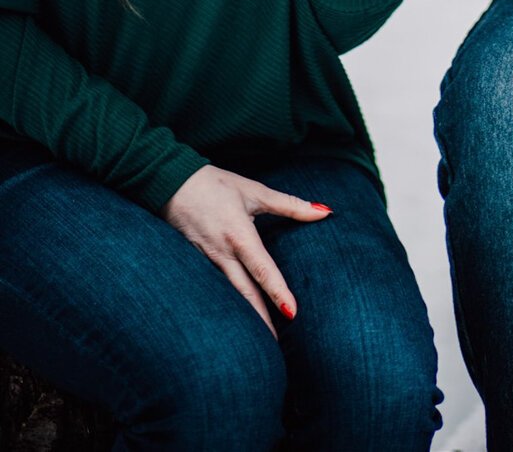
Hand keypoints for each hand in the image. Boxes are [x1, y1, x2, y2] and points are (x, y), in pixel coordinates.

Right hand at [161, 165, 331, 335]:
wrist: (169, 182)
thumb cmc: (216, 185)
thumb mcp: (254, 191)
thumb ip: (290, 205)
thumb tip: (324, 211)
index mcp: (239, 235)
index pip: (263, 270)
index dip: (277, 292)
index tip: (292, 313)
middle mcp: (222, 254)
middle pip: (244, 294)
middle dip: (260, 322)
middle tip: (275, 348)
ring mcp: (205, 263)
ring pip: (228, 297)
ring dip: (243, 319)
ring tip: (258, 343)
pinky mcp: (194, 265)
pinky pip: (213, 291)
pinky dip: (226, 307)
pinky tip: (234, 322)